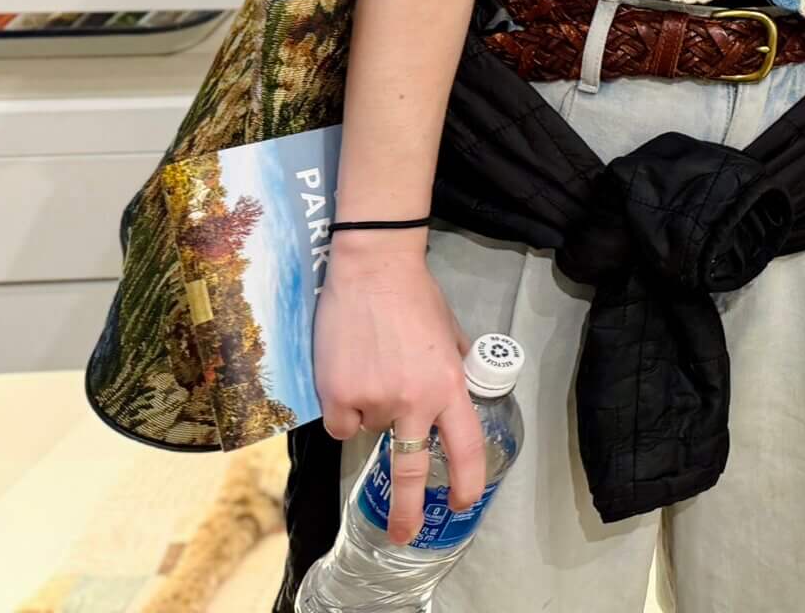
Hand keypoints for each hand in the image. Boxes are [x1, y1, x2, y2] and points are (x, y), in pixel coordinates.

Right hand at [314, 238, 482, 543]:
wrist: (372, 269)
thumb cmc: (415, 298)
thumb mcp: (449, 336)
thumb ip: (450, 372)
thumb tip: (452, 397)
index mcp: (448, 385)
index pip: (464, 445)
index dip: (467, 479)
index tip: (464, 501)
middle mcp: (413, 401)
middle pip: (412, 470)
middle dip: (409, 511)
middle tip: (406, 534)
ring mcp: (373, 401)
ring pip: (371, 429)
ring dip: (372, 410)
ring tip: (374, 366)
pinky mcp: (338, 396)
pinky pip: (343, 421)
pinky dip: (346, 407)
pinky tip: (350, 374)